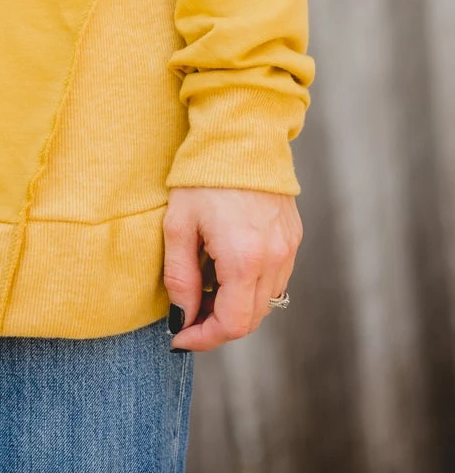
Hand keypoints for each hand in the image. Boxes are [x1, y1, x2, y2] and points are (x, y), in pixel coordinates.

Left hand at [163, 186, 301, 351]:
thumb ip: (180, 277)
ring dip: (235, 306)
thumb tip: (181, 318)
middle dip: (216, 325)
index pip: (232, 324)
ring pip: (265, 302)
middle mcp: (274, 259)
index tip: (179, 337)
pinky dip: (251, 286)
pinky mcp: (293, 238)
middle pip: (250, 319)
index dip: (204, 338)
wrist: (240, 134)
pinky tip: (226, 268)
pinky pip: (275, 279)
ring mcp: (289, 249)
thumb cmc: (202, 176)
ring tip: (203, 287)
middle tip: (186, 313)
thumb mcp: (178, 225)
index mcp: (244, 259)